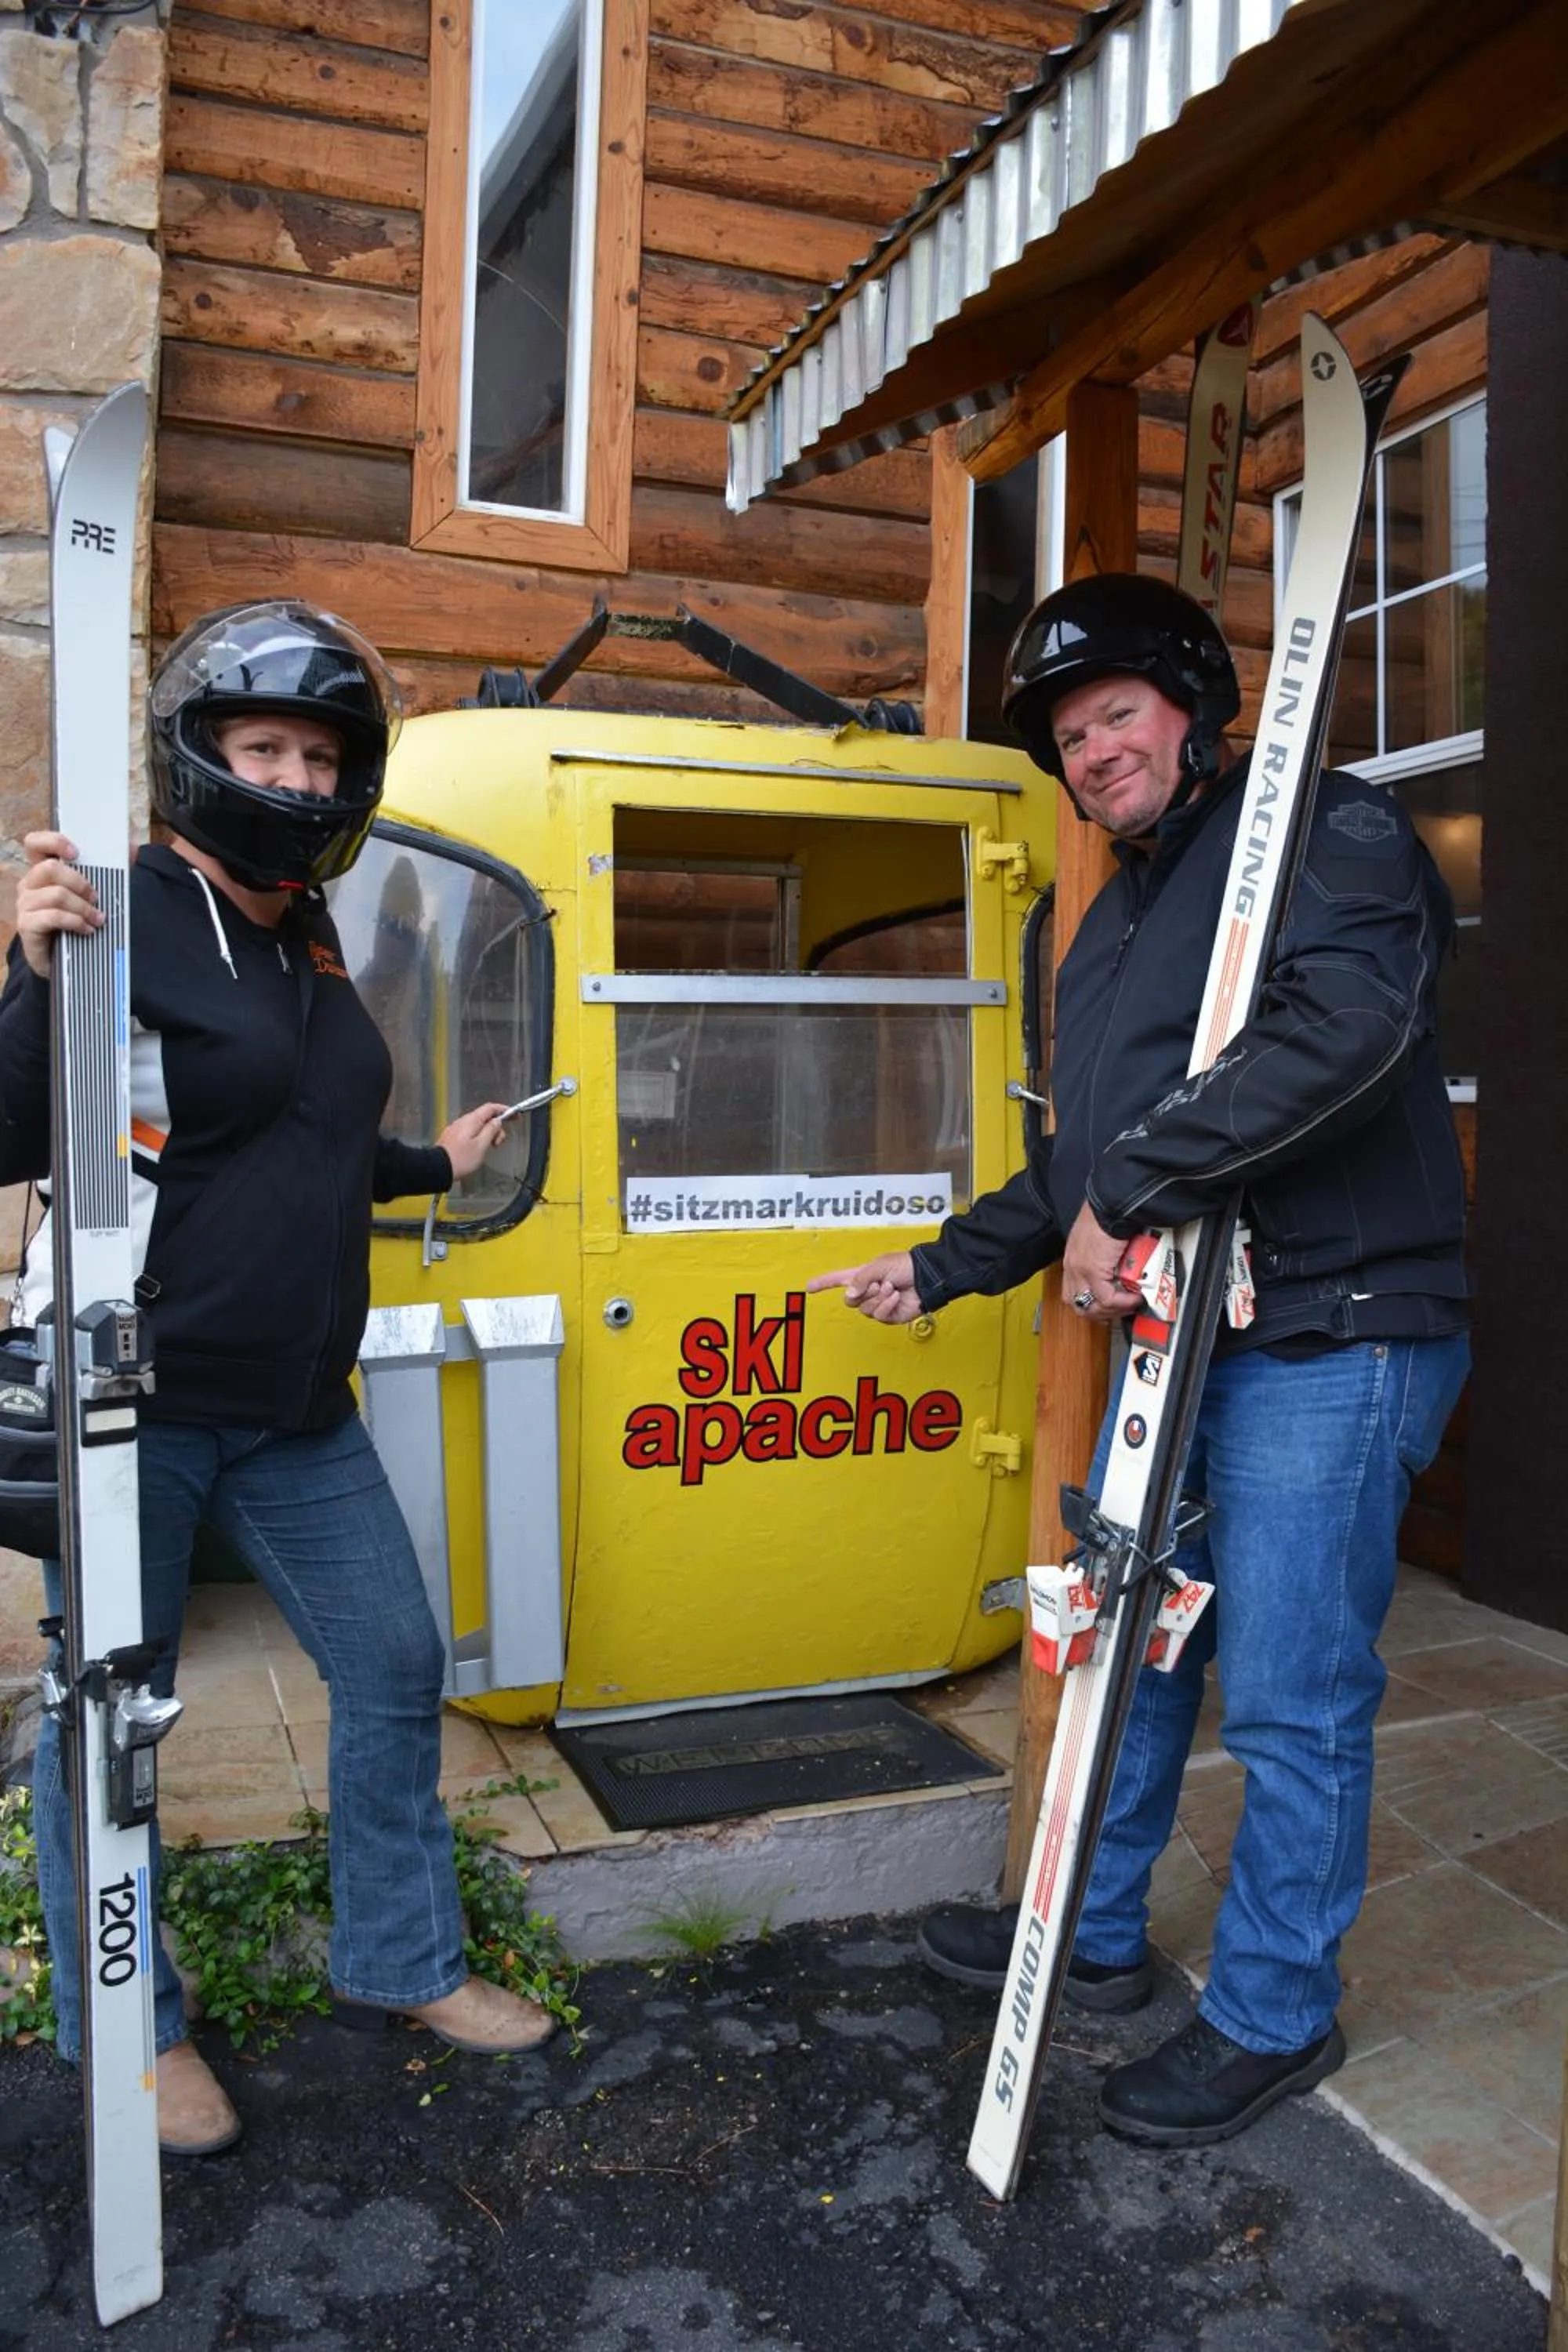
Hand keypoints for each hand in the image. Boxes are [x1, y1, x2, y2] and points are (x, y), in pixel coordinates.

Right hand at [15, 831, 102, 978]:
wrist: (63, 962)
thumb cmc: (75, 922)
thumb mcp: (91, 895)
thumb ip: (109, 871)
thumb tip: (131, 849)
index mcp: (42, 871)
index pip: (35, 843)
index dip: (53, 841)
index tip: (76, 852)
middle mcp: (29, 885)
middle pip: (50, 868)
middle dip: (80, 882)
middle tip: (96, 898)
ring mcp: (25, 905)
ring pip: (56, 894)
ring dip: (83, 907)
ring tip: (98, 919)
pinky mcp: (27, 925)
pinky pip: (53, 916)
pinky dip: (75, 922)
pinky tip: (88, 930)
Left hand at [437, 1101, 508, 1181]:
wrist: (438, 1168)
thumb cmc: (460, 1159)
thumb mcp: (482, 1145)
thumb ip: (491, 1131)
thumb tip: (497, 1121)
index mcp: (472, 1120)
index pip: (490, 1108)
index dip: (504, 1110)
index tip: (513, 1116)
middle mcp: (463, 1121)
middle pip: (484, 1117)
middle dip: (496, 1127)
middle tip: (498, 1142)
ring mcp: (456, 1128)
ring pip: (477, 1125)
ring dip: (487, 1133)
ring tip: (488, 1148)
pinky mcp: (452, 1136)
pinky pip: (469, 1131)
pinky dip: (478, 1136)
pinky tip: (477, 1149)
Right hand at [806, 1250, 923, 1324]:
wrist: (927, 1277)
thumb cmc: (906, 1266)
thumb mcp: (879, 1266)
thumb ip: (860, 1280)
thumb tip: (849, 1296)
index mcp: (863, 1276)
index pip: (837, 1280)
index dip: (823, 1283)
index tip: (808, 1287)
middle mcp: (868, 1291)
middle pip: (850, 1301)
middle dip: (864, 1292)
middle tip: (879, 1283)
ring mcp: (878, 1304)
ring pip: (865, 1310)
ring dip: (879, 1298)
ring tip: (892, 1288)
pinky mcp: (889, 1315)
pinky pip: (879, 1316)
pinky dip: (887, 1305)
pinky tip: (896, 1296)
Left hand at [1061, 1203, 1141, 1322]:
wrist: (1111, 1205)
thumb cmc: (1108, 1215)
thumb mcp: (1099, 1239)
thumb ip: (1103, 1255)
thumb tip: (1121, 1269)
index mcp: (1072, 1259)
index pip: (1072, 1293)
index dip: (1090, 1305)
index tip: (1109, 1307)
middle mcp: (1072, 1267)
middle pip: (1078, 1305)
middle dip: (1101, 1314)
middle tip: (1121, 1311)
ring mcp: (1080, 1270)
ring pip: (1092, 1306)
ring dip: (1114, 1310)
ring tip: (1132, 1304)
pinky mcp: (1093, 1270)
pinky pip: (1107, 1298)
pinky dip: (1122, 1303)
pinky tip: (1134, 1299)